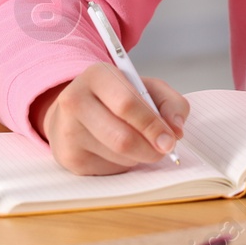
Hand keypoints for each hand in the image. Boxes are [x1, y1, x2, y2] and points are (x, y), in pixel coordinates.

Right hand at [29, 63, 189, 174]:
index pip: (128, 105)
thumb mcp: (146, 87)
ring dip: (139, 156)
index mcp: (97, 75)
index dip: (153, 125)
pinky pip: (109, 168)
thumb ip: (170, 103)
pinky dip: (125, 163)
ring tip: (139, 142)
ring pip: (119, 156)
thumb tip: (176, 130)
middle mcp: (75, 100)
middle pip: (122, 138)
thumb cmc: (116, 97)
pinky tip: (119, 150)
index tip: (171, 139)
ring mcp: (68, 130)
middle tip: (164, 149)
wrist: (76, 110)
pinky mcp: (69, 156)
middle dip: (150, 148)